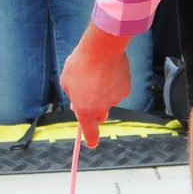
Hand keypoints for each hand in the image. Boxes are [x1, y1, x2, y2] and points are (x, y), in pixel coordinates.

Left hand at [58, 23, 130, 148]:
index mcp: (85, 109)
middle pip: (99, 116)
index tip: (92, 144)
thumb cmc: (80, 63)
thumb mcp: (66, 81)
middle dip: (94, 111)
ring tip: (95, 74)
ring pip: (108, 100)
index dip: (90, 138)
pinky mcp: (125, 88)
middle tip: (87, 96)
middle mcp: (102, 108)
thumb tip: (77, 102)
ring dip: (102, 92)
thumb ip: (72, 95)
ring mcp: (115, 99)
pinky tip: (107, 71)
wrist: (102, 49)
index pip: (89, 130)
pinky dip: (112, 84)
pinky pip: (117, 89)